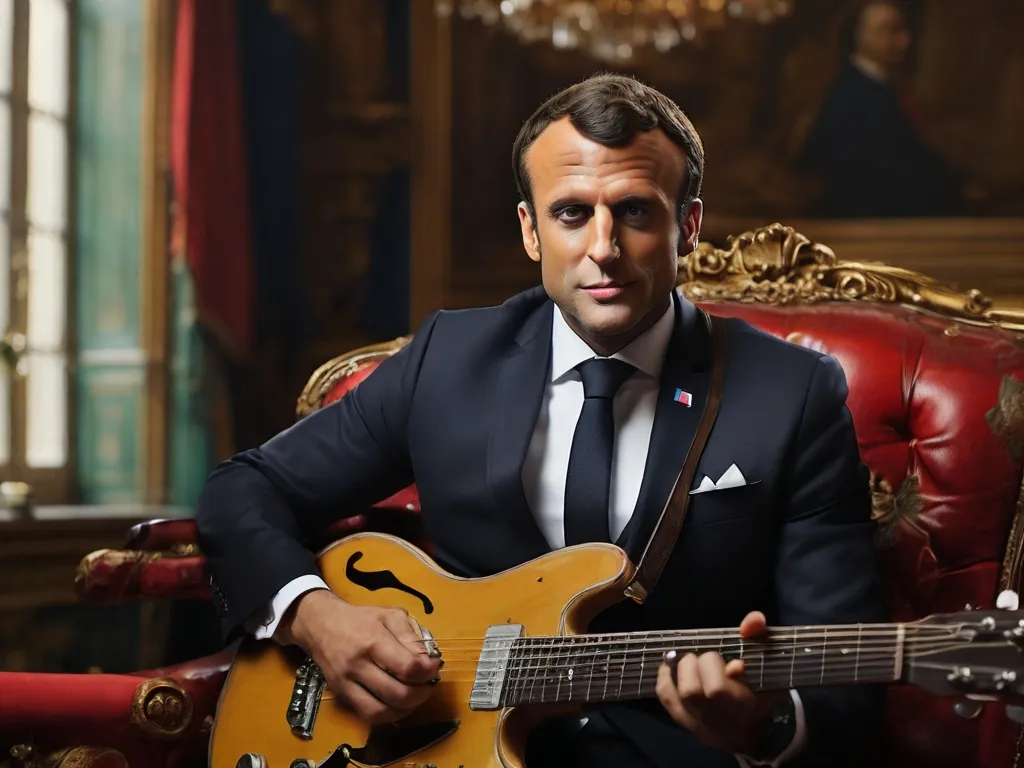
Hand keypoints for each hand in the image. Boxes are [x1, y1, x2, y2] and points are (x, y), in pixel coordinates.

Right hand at [278, 589, 441, 724]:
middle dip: (421, 694)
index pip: (408, 667)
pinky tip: (397, 705)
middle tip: (428, 685)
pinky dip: (387, 716)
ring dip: (405, 710)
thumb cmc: (360, 619)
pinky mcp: (341, 694)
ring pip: (381, 712)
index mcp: (373, 640)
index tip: (434, 667)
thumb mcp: (389, 615)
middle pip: (398, 694)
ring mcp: (346, 683)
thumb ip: (411, 635)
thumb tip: (428, 660)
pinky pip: (367, 715)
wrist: (320, 625)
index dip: (428, 672)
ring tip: (415, 698)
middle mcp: (358, 664)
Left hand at [655, 611, 785, 753]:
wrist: (761, 731)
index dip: (713, 666)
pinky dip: (665, 679)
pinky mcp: (688, 725)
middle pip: (691, 691)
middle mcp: (721, 722)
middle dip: (694, 665)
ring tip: (691, 662)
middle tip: (705, 658)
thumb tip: (750, 622)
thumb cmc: (766, 690)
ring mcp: (702, 727)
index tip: (730, 661)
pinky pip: (667, 700)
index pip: (716, 689)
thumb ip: (761, 638)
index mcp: (745, 708)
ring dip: (679, 671)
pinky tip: (671, 667)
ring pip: (677, 696)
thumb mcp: (771, 665)